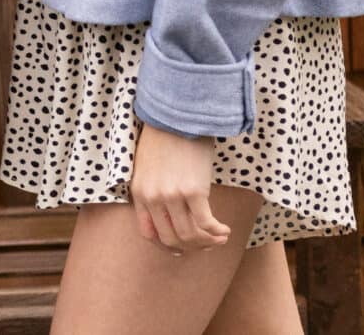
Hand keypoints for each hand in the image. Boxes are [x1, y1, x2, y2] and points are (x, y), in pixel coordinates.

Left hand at [128, 122, 231, 252]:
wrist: (176, 115)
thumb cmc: (164, 137)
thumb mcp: (147, 167)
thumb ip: (153, 190)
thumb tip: (170, 214)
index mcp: (138, 193)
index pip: (149, 234)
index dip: (167, 246)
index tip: (181, 248)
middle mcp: (153, 198)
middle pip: (172, 239)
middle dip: (191, 247)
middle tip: (206, 244)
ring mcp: (172, 196)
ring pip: (190, 235)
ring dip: (207, 242)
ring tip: (219, 237)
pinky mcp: (193, 191)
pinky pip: (206, 223)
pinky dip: (217, 231)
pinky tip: (224, 229)